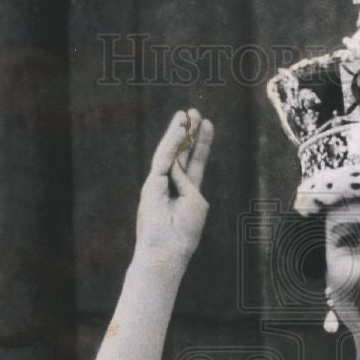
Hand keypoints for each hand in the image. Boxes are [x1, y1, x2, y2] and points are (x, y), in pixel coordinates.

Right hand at [135, 108, 214, 262]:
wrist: (168, 249)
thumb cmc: (185, 232)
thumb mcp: (195, 202)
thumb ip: (188, 181)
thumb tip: (176, 162)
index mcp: (187, 192)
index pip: (195, 162)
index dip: (202, 143)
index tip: (208, 124)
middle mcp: (172, 185)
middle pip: (182, 153)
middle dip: (188, 132)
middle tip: (194, 111)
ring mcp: (159, 184)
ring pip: (170, 153)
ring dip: (178, 132)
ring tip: (186, 114)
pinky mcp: (151, 185)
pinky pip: (164, 160)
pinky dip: (172, 144)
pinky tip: (180, 130)